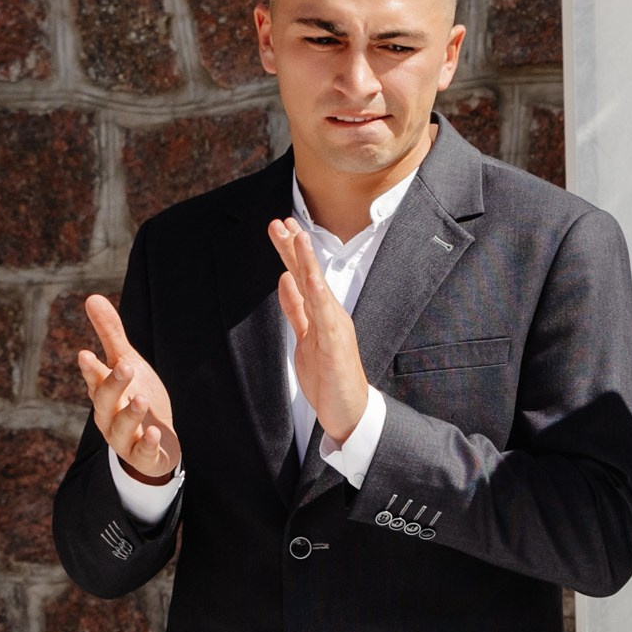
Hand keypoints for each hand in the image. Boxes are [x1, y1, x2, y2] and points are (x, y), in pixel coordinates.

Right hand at [78, 295, 179, 483]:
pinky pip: (141, 453)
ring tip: (140, 400)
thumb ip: (110, 334)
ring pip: (120, 428)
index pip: (94, 378)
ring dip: (130, 414)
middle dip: (112, 385)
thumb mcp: (127, 363)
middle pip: (104, 401)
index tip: (86, 353)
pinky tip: (154, 433)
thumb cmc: (134, 397)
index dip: (91, 369)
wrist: (153, 443)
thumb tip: (91, 297)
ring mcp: (124, 438)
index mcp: (104, 393)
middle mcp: (108, 415)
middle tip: (125, 366)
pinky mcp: (142, 455)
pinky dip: (146, 444)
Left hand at [269, 218, 371, 445]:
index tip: (282, 227)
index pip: (302, 277)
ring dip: (306, 260)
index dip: (291, 252)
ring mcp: (335, 326)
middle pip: (308, 275)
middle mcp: (331, 314)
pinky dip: (316, 292)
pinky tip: (308, 275)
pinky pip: (323, 313)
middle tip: (282, 220)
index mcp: (322, 314)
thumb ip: (296, 310)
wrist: (349, 410)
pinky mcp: (335, 342)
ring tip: (297, 235)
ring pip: (318, 287)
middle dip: (295, 247)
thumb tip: (284, 280)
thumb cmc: (329, 379)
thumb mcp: (305, 338)